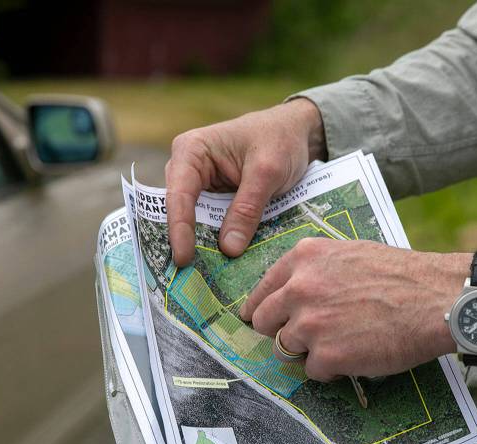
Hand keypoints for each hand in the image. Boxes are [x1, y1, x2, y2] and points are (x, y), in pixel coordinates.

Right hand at [165, 98, 326, 265]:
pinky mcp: (214, 201)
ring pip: (195, 222)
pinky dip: (216, 241)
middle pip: (180, 211)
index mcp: (191, 150)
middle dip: (185, 241)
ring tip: (201, 277)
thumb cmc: (280, 140)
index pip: (179, 194)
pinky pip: (210, 224)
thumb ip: (247, 209)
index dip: (180, 228)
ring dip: (201, 245)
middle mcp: (187, 168)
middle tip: (187, 276)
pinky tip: (220, 265)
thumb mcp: (268, 172)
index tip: (184, 258)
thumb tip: (228, 249)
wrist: (297, 133)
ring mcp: (200, 186)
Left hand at [239, 238, 466, 380]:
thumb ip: (317, 270)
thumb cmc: (403, 276)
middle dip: (280, 332)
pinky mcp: (326, 355)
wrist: (437, 299)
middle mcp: (299, 289)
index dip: (264, 309)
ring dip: (307, 351)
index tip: (266, 320)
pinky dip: (332, 369)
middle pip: (263, 322)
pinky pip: (313, 371)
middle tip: (304, 338)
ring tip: (340, 343)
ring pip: (285, 349)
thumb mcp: (350, 253)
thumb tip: (295, 292)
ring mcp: (310, 324)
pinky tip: (356, 356)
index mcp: (304, 258)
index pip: (262, 290)